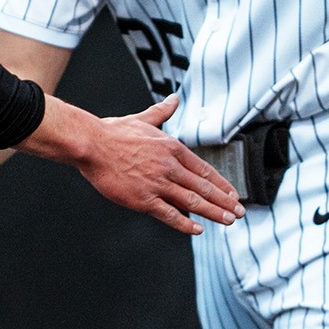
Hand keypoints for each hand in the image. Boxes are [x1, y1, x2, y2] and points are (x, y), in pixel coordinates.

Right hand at [23, 95, 242, 234]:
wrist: (90, 144)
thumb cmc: (112, 132)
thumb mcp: (143, 120)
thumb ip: (161, 112)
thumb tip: (173, 100)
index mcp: (171, 148)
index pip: (204, 169)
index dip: (221, 184)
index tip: (233, 193)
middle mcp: (169, 166)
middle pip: (203, 187)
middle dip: (224, 201)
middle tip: (238, 212)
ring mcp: (157, 184)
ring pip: (192, 202)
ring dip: (214, 212)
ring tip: (227, 220)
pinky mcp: (143, 199)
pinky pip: (169, 214)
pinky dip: (185, 224)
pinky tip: (198, 229)